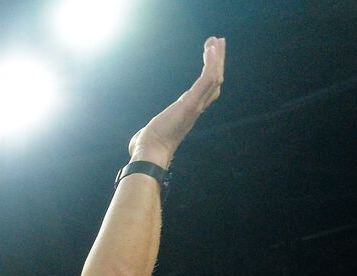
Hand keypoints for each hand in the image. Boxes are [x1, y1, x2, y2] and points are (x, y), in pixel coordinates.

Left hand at [128, 37, 225, 166]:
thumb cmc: (146, 150)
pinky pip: (206, 79)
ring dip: (216, 58)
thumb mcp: (149, 137)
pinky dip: (211, 63)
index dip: (210, 76)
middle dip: (217, 62)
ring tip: (217, 40)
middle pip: (213, 82)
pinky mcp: (191, 103)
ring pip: (214, 77)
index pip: (205, 92)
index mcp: (187, 114)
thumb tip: (136, 141)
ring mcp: (195, 105)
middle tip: (219, 43)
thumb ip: (147, 135)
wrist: (149, 155)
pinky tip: (212, 49)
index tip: (210, 61)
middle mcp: (195, 109)